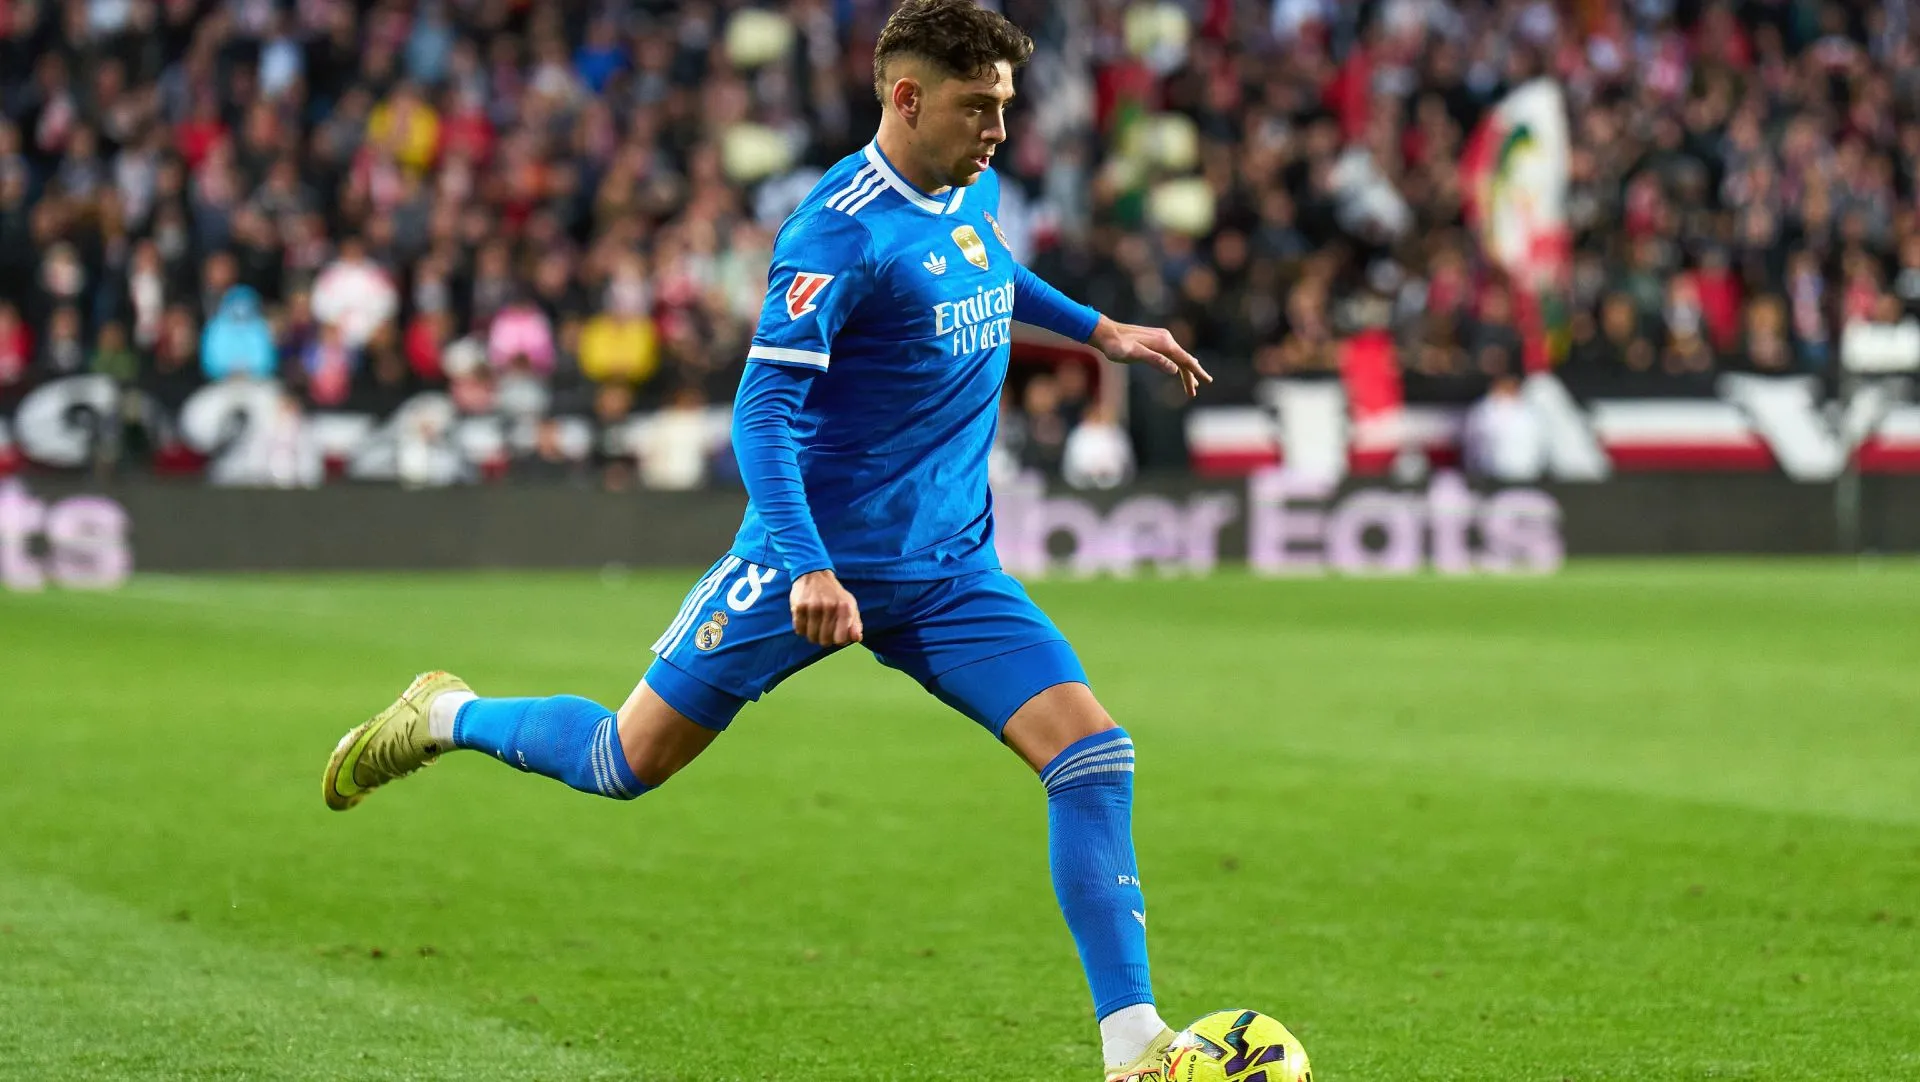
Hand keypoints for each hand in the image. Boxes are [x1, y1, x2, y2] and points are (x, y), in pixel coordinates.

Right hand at [791, 569, 862, 646]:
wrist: (814, 574)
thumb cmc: (834, 594)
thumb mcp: (850, 604)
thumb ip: (856, 623)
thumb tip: (857, 638)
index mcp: (845, 608)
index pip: (841, 639)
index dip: (838, 641)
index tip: (837, 635)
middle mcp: (830, 607)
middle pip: (825, 641)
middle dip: (825, 639)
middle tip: (824, 630)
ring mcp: (813, 607)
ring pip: (811, 637)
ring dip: (813, 635)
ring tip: (815, 624)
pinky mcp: (799, 607)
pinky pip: (799, 630)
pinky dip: (802, 629)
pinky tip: (806, 620)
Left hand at [1088, 316, 1212, 396]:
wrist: (1105, 333)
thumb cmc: (1117, 346)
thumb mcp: (1135, 354)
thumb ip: (1155, 360)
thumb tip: (1174, 369)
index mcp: (1164, 343)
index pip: (1185, 360)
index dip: (1196, 371)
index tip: (1207, 381)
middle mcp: (1165, 339)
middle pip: (1183, 360)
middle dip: (1191, 376)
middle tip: (1194, 392)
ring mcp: (1160, 339)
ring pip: (1177, 357)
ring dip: (1184, 372)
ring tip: (1192, 386)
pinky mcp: (1154, 340)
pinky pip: (1171, 354)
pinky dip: (1177, 364)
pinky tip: (1179, 369)